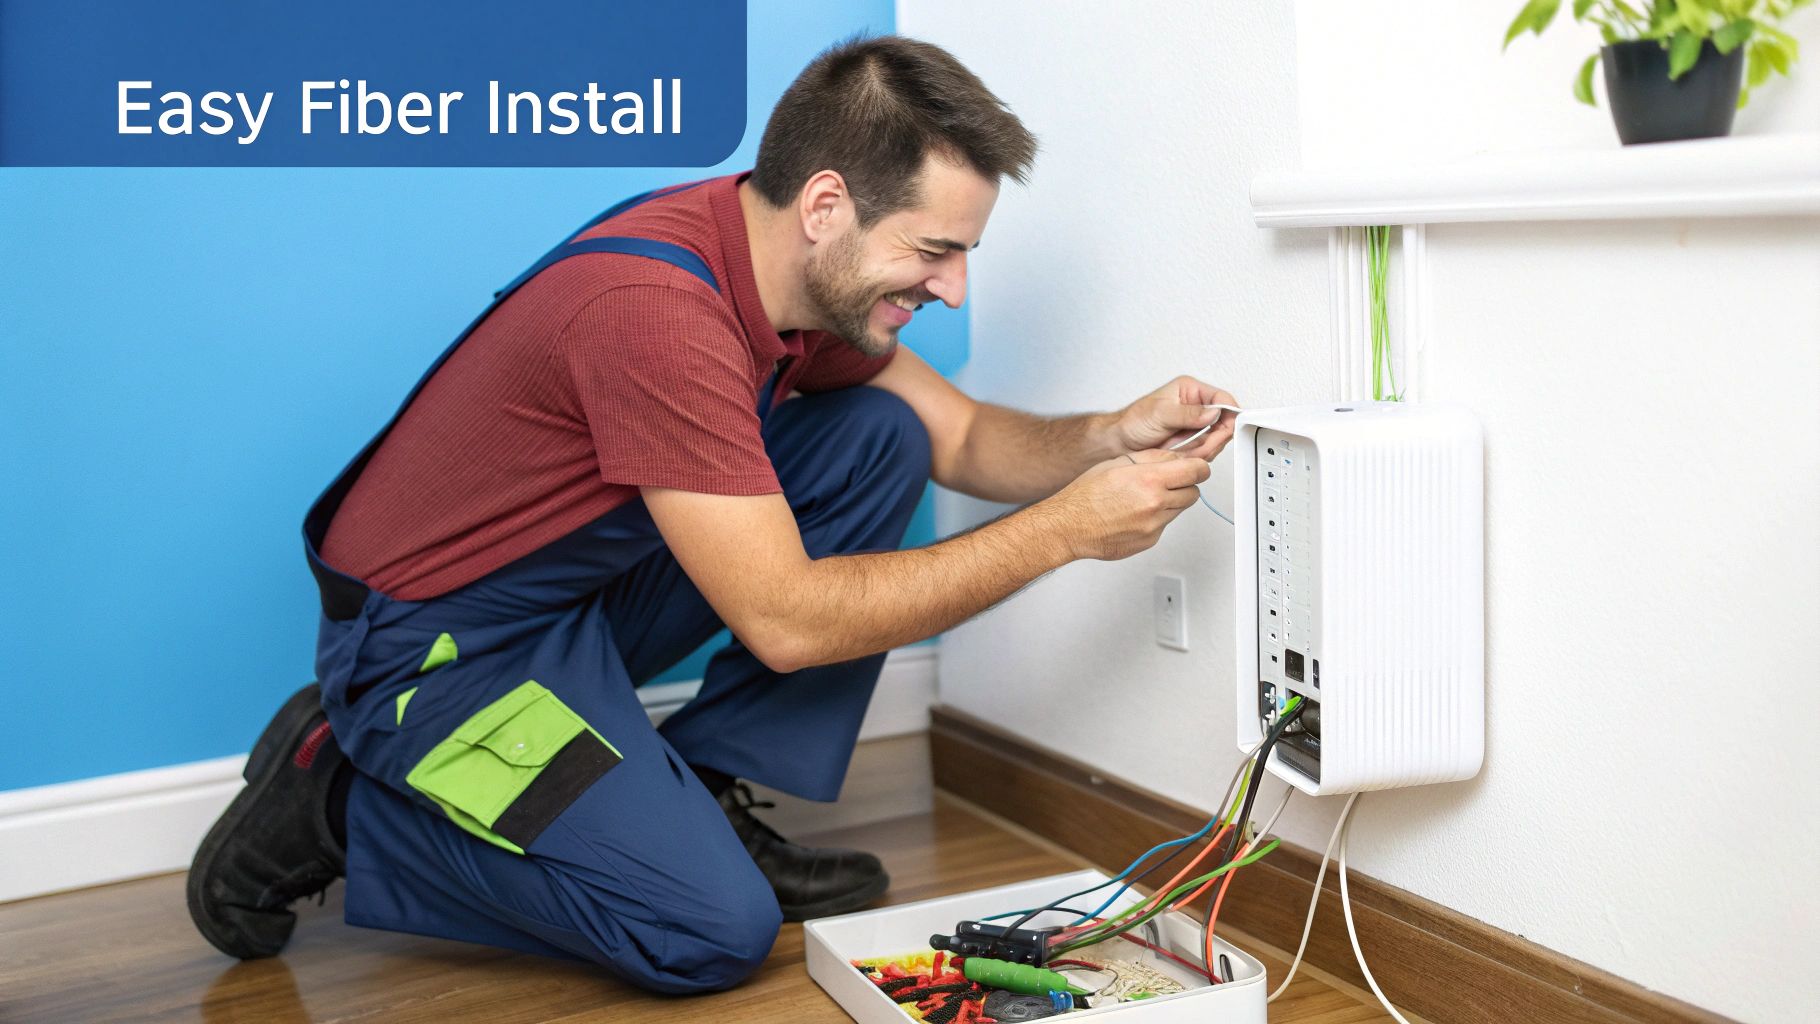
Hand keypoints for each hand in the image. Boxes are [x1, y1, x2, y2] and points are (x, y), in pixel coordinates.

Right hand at [1044, 449, 1210, 560]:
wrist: (1068, 526)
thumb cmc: (1086, 495)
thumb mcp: (1119, 462)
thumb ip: (1153, 458)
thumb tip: (1176, 457)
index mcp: (1149, 480)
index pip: (1197, 471)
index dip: (1198, 467)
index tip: (1195, 468)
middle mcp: (1155, 505)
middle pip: (1193, 492)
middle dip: (1184, 485)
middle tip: (1166, 482)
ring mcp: (1154, 526)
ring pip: (1180, 510)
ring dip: (1170, 502)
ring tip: (1144, 498)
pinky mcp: (1150, 541)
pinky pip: (1165, 525)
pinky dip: (1156, 518)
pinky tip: (1134, 514)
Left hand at [1109, 376, 1239, 461]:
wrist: (1120, 442)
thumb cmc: (1133, 422)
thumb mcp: (1160, 413)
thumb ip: (1188, 413)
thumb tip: (1212, 413)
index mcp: (1190, 391)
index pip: (1222, 399)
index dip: (1230, 413)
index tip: (1227, 427)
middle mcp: (1196, 407)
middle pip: (1224, 422)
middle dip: (1215, 437)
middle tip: (1202, 446)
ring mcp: (1196, 426)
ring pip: (1216, 440)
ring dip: (1204, 449)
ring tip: (1184, 451)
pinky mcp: (1192, 442)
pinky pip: (1206, 452)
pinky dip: (1197, 457)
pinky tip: (1183, 456)